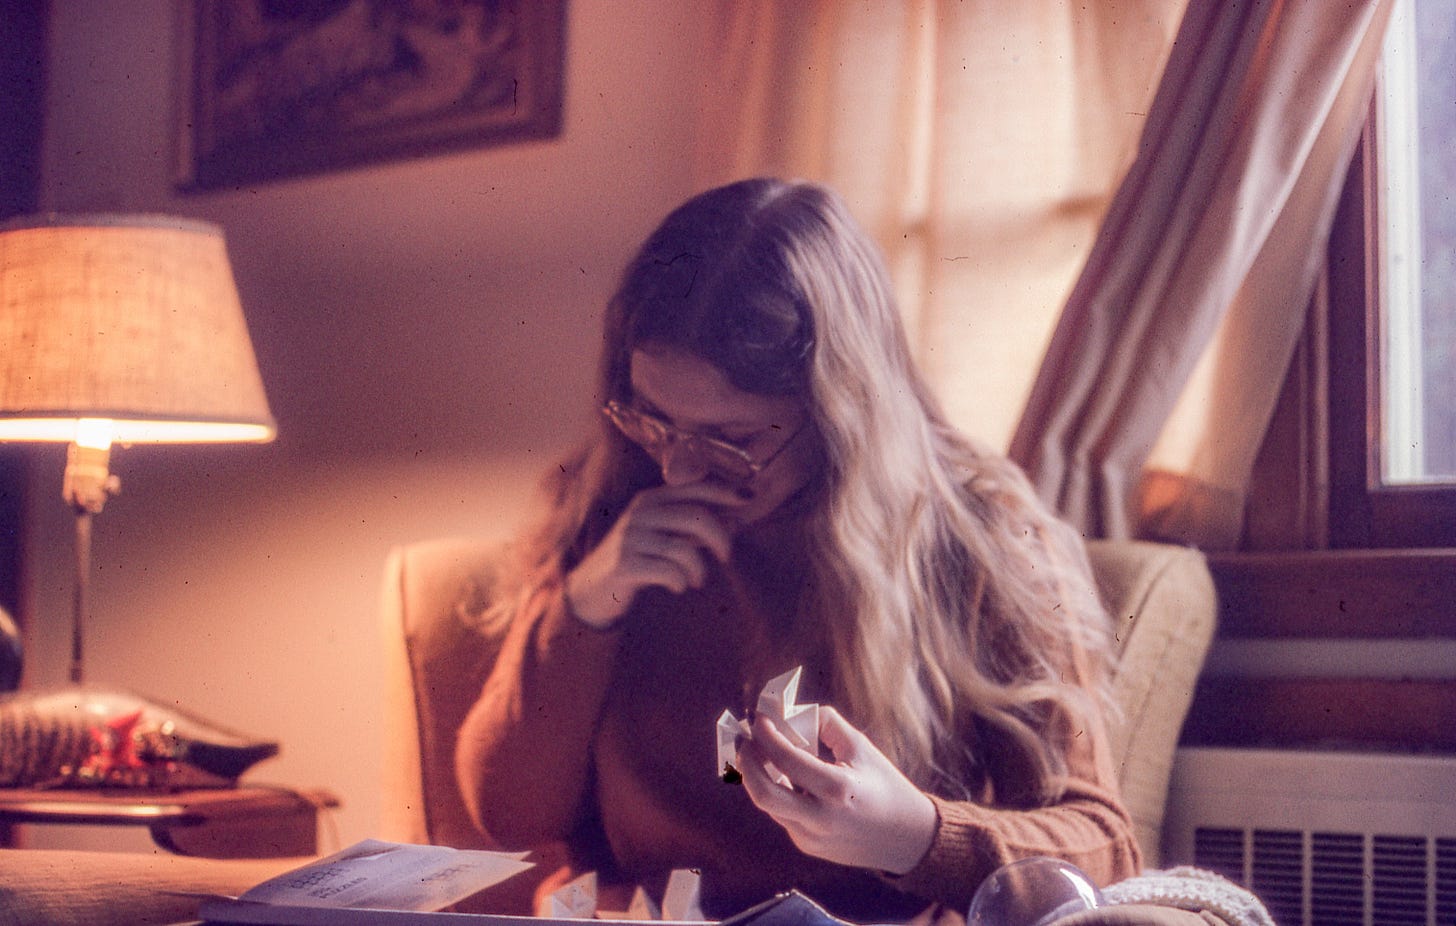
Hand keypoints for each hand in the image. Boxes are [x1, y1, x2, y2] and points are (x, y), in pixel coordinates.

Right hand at [565, 481, 743, 627]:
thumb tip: (737, 519)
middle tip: (726, 556)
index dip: (725, 491)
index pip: (694, 487)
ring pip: (684, 549)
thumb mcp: (664, 536)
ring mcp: (630, 538)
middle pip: (695, 517)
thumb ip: (694, 527)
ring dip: (699, 569)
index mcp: (650, 500)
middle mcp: (640, 513)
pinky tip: (678, 587)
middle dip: (720, 538)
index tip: (751, 499)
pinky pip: (669, 572)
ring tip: (696, 580)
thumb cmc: (636, 558)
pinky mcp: (625, 564)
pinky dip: (681, 582)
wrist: (592, 588)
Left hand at [737, 705, 937, 874]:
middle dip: (747, 763)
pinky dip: (778, 791)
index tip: (760, 719)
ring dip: (760, 776)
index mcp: (839, 789)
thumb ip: (826, 724)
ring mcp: (812, 837)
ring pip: (770, 804)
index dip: (767, 735)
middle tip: (745, 742)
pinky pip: (783, 814)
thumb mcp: (861, 747)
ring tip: (762, 754)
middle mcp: (821, 818)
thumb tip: (792, 712)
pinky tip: (784, 776)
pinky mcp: (808, 845)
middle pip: (764, 793)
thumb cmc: (884, 785)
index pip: (788, 759)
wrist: (906, 838)